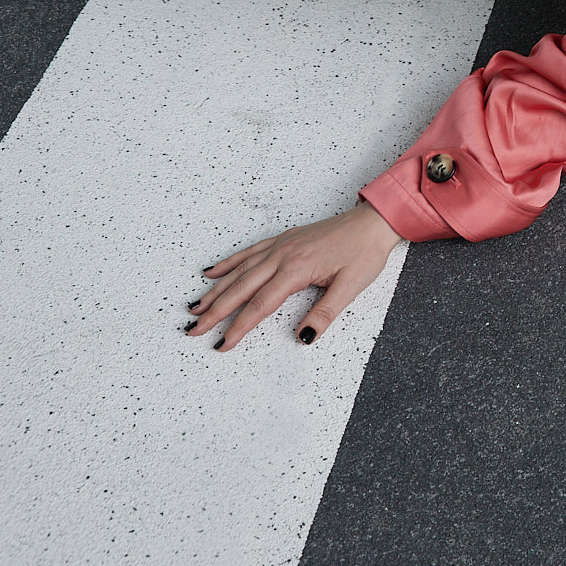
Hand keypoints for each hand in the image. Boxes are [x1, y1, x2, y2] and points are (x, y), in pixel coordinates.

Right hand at [187, 201, 403, 351]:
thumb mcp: (351, 287)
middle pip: (241, 288)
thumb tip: (304, 337)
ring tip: (195, 307)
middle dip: (215, 311)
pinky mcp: (283, 239)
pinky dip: (228, 263)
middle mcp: (282, 255)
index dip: (240, 326)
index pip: (261, 305)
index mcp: (297, 269)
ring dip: (215, 289)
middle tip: (193, 330)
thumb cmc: (365, 252)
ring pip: (239, 270)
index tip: (222, 344)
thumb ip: (325, 313)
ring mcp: (280, 245)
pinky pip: (249, 252)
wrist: (372, 222)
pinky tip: (211, 272)